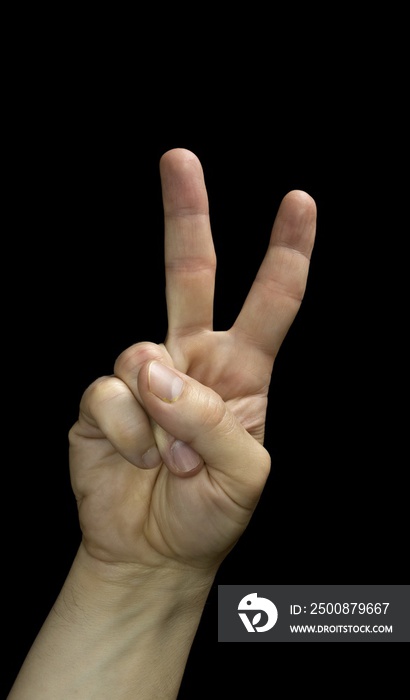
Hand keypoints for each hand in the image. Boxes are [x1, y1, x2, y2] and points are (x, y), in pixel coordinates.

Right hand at [68, 148, 316, 574]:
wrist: (152, 549)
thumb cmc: (208, 511)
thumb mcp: (243, 475)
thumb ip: (212, 419)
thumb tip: (155, 371)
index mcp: (241, 371)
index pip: (271, 302)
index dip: (286, 252)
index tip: (299, 201)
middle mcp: (191, 360)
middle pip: (189, 274)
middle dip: (187, 215)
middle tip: (179, 157)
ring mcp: (144, 376)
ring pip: (140, 353)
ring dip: (160, 416)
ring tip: (168, 459)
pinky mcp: (103, 400)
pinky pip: (109, 393)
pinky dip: (127, 433)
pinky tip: (134, 457)